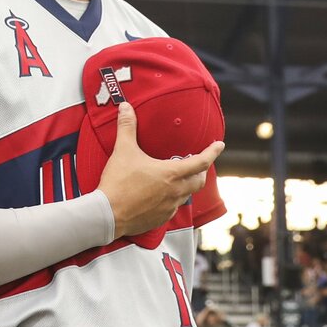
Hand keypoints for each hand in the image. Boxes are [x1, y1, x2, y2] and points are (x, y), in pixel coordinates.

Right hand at [96, 103, 223, 239]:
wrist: (107, 214)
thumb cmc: (118, 183)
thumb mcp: (123, 151)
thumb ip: (127, 128)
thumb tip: (125, 107)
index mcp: (171, 173)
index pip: (201, 161)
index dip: (212, 152)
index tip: (219, 145)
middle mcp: (175, 191)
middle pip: (198, 181)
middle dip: (201, 172)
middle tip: (198, 165)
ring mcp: (168, 207)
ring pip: (186, 196)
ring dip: (186, 186)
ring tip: (178, 180)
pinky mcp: (159, 219)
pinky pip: (172, 208)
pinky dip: (171, 201)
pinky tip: (161, 198)